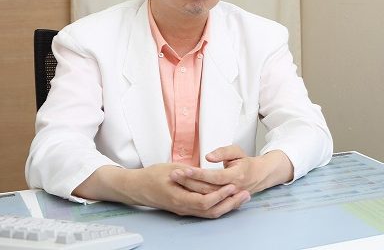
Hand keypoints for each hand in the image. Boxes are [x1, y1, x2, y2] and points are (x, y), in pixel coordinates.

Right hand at [73, 163, 249, 218]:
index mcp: (179, 198)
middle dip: (230, 203)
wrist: (137, 187)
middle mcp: (183, 208)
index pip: (205, 202)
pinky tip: (228, 200)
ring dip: (227, 206)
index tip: (233, 186)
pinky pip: (204, 212)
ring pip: (210, 214)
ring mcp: (184, 210)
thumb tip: (207, 175)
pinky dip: (218, 206)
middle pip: (211, 211)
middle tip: (246, 194)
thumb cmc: (152, 176)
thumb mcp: (172, 170)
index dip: (221, 195)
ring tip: (242, 197)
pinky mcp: (185, 209)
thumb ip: (190, 174)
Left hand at [170, 146, 293, 194]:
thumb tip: (208, 157)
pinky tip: (182, 190)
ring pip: (205, 197)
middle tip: (174, 174)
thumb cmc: (246, 162)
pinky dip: (194, 197)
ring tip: (175, 179)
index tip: (185, 169)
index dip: (199, 174)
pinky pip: (207, 203)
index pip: (214, 177)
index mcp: (237, 176)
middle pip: (207, 189)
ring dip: (189, 189)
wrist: (259, 176)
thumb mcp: (238, 152)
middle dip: (188, 182)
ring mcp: (227, 198)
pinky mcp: (222, 203)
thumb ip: (223, 152)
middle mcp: (232, 189)